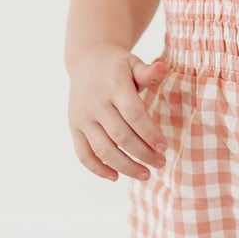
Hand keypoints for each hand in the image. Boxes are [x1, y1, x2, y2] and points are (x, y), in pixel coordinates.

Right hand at [68, 46, 167, 181]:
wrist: (86, 61)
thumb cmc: (117, 65)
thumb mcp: (132, 63)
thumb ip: (147, 72)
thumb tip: (162, 68)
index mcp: (113, 85)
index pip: (133, 114)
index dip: (149, 133)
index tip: (164, 147)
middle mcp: (95, 102)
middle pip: (120, 135)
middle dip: (142, 153)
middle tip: (160, 163)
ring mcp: (82, 117)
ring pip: (103, 149)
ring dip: (125, 166)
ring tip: (145, 175)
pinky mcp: (74, 127)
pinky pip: (83, 154)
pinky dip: (97, 169)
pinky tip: (116, 176)